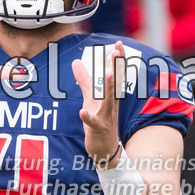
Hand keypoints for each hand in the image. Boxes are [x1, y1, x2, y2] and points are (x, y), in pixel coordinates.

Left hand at [71, 41, 124, 168]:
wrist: (105, 149)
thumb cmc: (99, 121)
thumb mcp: (90, 99)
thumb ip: (84, 81)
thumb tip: (75, 62)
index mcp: (109, 96)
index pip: (115, 75)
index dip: (117, 60)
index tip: (118, 44)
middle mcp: (110, 104)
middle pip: (115, 83)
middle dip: (117, 66)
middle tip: (118, 50)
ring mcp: (105, 116)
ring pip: (109, 100)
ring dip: (110, 87)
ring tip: (110, 73)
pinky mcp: (98, 128)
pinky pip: (93, 122)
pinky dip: (88, 117)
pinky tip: (82, 111)